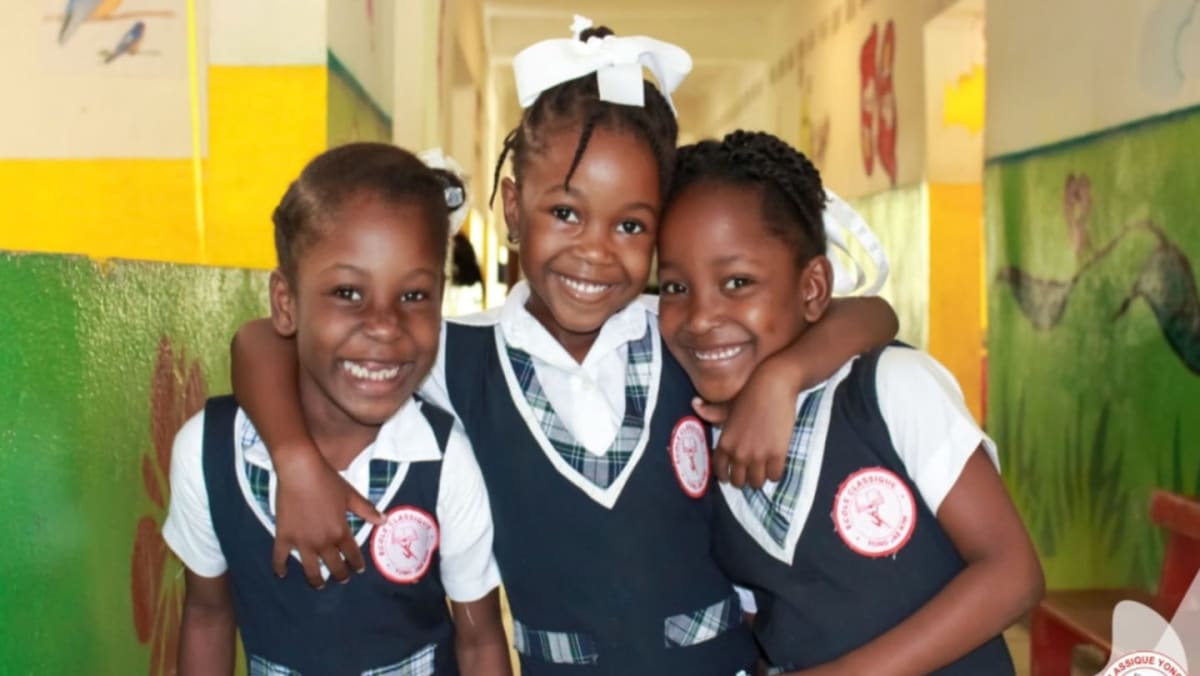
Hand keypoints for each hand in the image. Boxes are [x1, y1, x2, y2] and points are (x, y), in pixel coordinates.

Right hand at [271, 443, 383, 586]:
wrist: (300, 471)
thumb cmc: (327, 480)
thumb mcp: (351, 495)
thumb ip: (367, 510)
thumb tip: (384, 520)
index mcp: (340, 531)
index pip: (352, 554)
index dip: (356, 564)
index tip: (358, 570)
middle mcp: (323, 541)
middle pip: (334, 566)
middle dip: (340, 575)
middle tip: (342, 578)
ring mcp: (302, 541)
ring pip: (310, 569)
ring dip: (315, 580)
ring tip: (319, 585)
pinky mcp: (284, 536)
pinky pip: (280, 558)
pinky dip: (279, 568)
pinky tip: (280, 574)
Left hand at [693, 356, 797, 488]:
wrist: (772, 385)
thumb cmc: (749, 394)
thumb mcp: (726, 406)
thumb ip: (711, 412)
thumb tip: (694, 404)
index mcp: (724, 443)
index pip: (720, 471)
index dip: (725, 475)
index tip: (730, 476)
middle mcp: (738, 453)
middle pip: (738, 481)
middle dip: (744, 479)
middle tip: (749, 473)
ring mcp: (758, 455)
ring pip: (756, 482)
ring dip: (759, 478)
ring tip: (762, 470)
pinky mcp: (777, 454)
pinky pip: (774, 477)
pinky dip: (774, 474)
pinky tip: (775, 466)